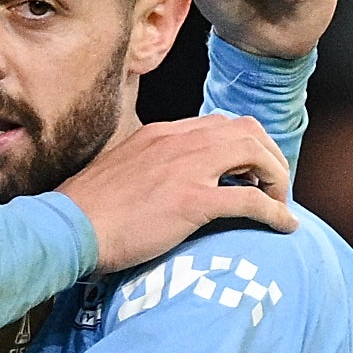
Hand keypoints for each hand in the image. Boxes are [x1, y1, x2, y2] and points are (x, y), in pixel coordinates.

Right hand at [57, 115, 296, 271]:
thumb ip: (147, 167)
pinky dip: (275, 212)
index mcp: (161, 133)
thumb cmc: (86, 211)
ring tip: (280, 202)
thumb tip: (163, 184)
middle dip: (269, 156)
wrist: (67, 228)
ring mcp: (186, 168)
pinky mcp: (192, 200)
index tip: (250, 170)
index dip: (244, 146)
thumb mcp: (120, 171)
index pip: (218, 124)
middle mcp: (177, 141)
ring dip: (276, 177)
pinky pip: (250, 200)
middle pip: (245, 131)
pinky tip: (284, 227)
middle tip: (274, 185)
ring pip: (254, 153)